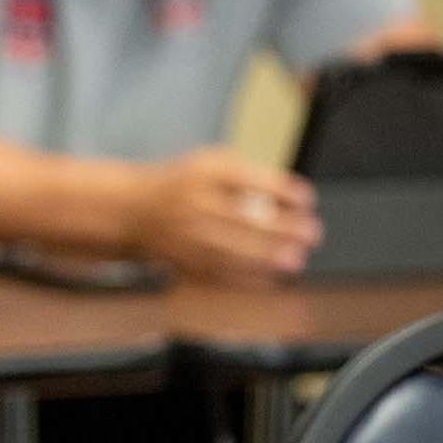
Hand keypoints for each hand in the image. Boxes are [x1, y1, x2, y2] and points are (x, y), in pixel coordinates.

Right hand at [131, 147, 322, 285]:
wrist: (130, 208)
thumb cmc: (181, 184)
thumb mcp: (209, 164)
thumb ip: (247, 178)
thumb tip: (290, 203)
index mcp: (203, 172)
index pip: (248, 179)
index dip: (281, 190)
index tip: (306, 200)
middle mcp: (191, 201)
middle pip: (242, 217)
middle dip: (282, 229)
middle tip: (311, 234)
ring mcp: (184, 232)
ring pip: (230, 248)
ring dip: (267, 257)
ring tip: (295, 260)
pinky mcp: (181, 258)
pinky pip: (217, 271)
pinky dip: (246, 277)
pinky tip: (269, 278)